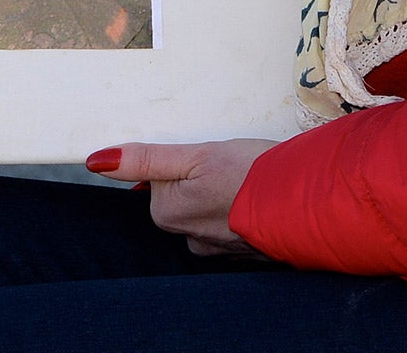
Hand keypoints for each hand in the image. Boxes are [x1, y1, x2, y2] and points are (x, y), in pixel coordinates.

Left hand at [86, 138, 278, 256]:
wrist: (308, 203)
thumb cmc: (251, 174)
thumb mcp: (194, 154)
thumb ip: (146, 159)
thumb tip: (98, 161)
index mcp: (169, 214)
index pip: (160, 179)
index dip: (183, 160)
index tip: (204, 156)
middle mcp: (190, 238)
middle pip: (183, 196)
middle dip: (201, 177)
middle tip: (228, 164)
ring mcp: (219, 249)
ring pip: (209, 211)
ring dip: (223, 196)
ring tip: (245, 180)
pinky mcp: (247, 251)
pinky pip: (234, 225)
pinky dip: (242, 211)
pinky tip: (258, 199)